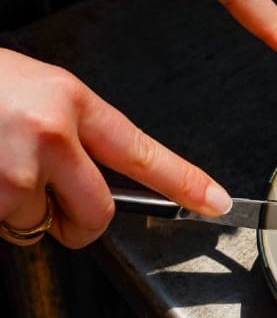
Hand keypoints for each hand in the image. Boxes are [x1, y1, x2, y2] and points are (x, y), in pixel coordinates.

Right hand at [0, 48, 231, 247]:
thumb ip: (75, 132)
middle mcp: (49, 134)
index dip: (185, 182)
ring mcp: (12, 167)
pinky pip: (6, 227)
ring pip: (40, 224)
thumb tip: (102, 175)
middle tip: (64, 213)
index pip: (143, 151)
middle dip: (83, 225)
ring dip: (24, 214)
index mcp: (71, 101)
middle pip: (97, 212)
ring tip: (0, 171)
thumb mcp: (37, 90)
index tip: (215, 202)